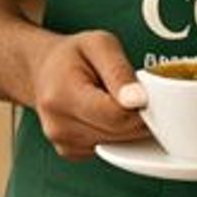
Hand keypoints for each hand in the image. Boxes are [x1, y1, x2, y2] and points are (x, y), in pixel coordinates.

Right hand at [27, 29, 149, 159]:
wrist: (44, 70)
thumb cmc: (72, 55)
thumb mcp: (100, 45)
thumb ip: (120, 72)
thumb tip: (138, 100)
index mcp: (63, 96)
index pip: (116, 116)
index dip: (143, 107)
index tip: (152, 94)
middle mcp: (59, 125)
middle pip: (119, 133)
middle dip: (140, 115)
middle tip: (140, 93)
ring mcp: (63, 142)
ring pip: (117, 144)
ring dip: (129, 125)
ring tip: (120, 100)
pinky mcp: (71, 151)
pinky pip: (109, 148)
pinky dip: (117, 132)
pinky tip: (109, 113)